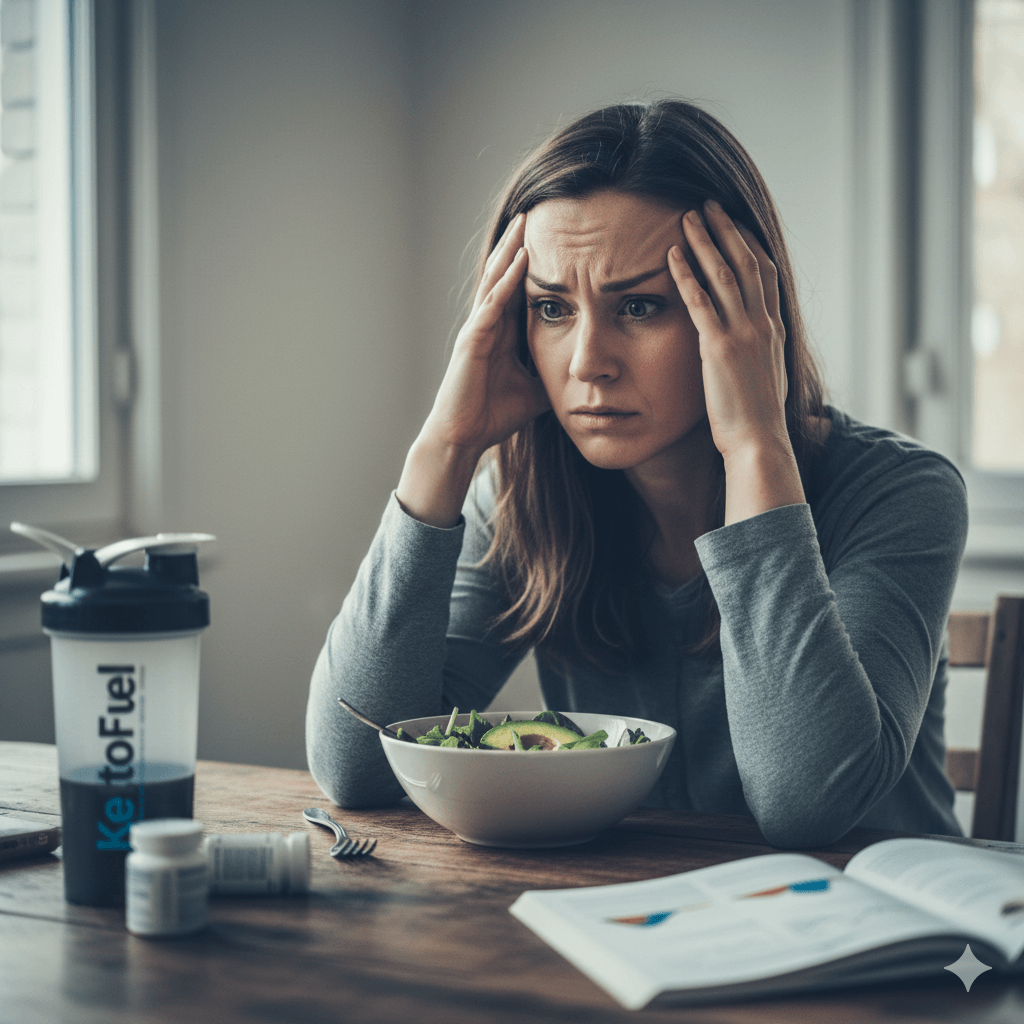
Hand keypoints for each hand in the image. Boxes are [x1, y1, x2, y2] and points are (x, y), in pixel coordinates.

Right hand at [420, 213, 549, 455]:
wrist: (464, 438)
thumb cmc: (493, 416)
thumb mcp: (536, 391)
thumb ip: (554, 376)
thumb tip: (586, 376)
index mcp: (501, 334)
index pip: (518, 289)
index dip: (531, 264)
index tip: (552, 239)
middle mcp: (487, 324)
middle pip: (503, 274)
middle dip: (518, 244)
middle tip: (534, 212)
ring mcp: (477, 329)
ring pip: (495, 280)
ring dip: (510, 250)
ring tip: (524, 222)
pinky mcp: (472, 340)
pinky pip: (492, 303)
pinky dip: (506, 281)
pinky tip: (519, 260)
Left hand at [667, 200, 788, 465]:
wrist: (759, 442)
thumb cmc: (756, 420)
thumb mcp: (763, 378)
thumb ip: (755, 353)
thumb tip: (747, 346)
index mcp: (774, 330)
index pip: (766, 275)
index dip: (749, 244)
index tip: (734, 224)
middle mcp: (763, 325)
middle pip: (748, 263)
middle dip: (728, 230)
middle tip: (710, 205)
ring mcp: (744, 334)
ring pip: (727, 274)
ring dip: (707, 242)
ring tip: (689, 216)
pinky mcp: (720, 348)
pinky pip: (701, 302)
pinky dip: (687, 275)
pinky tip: (672, 255)